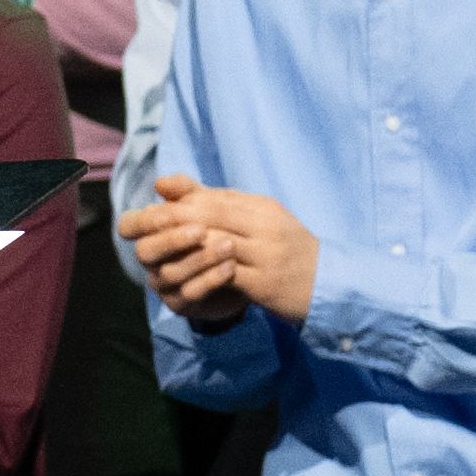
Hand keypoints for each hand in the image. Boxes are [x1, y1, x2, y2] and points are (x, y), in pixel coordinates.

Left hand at [121, 182, 315, 326]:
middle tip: (146, 228)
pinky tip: (182, 279)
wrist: (329, 286)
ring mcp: (266, 254)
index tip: (154, 209)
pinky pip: (224, 275)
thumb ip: (224, 207)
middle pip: (211, 215)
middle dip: (176, 220)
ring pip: (215, 244)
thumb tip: (178, 189)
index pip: (215, 198)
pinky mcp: (264, 283)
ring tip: (159, 254)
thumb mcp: (262, 223)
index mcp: (263, 208)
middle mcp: (265, 227)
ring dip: (184, 248)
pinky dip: (201, 276)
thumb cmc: (289, 253)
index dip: (181, 202)